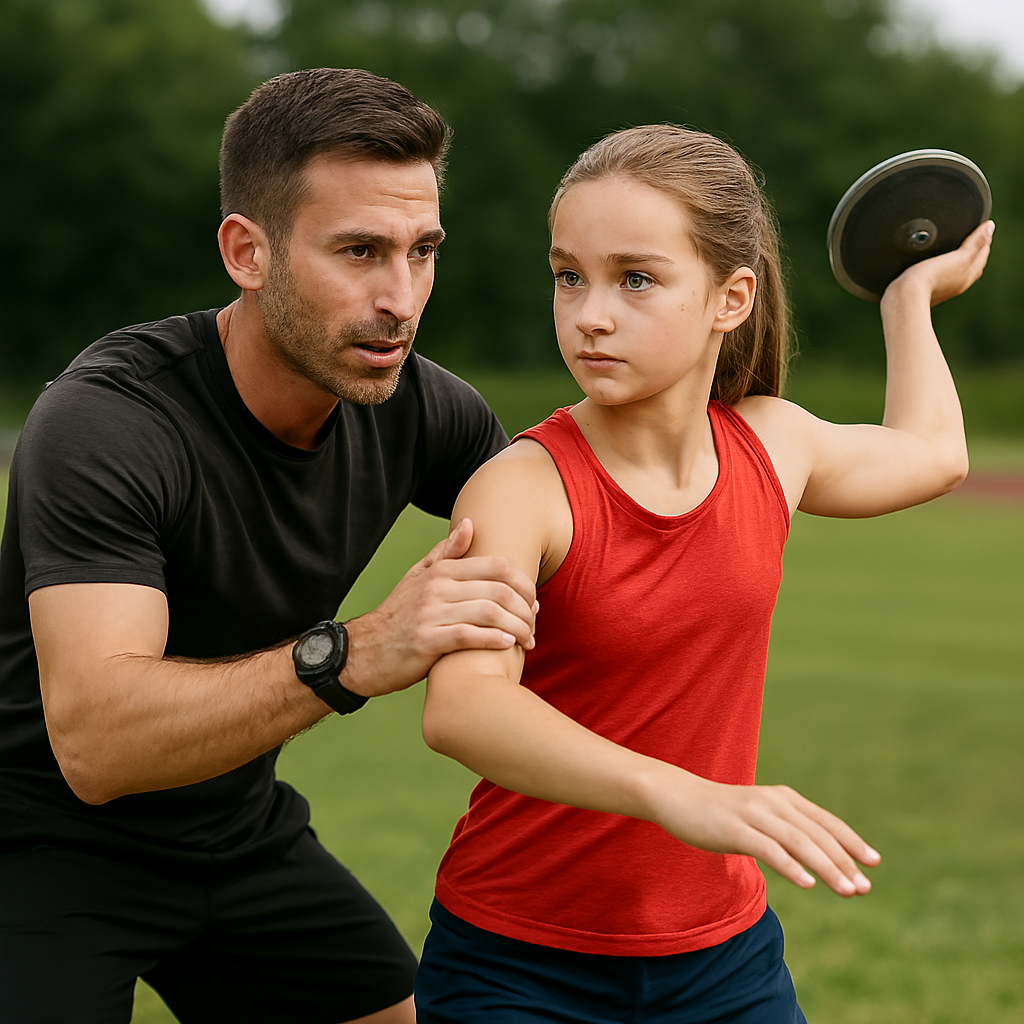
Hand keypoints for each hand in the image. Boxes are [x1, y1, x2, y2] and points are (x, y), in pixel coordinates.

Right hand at [343, 518, 537, 697]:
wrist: (365, 650)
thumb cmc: (400, 614)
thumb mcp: (419, 576)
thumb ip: (447, 552)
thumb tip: (470, 523)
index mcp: (440, 570)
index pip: (496, 567)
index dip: (523, 582)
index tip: (534, 600)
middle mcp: (437, 588)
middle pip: (498, 590)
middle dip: (525, 609)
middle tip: (535, 624)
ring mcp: (431, 614)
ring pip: (488, 613)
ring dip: (516, 627)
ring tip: (527, 639)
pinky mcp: (426, 641)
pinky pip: (468, 636)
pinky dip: (493, 640)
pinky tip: (507, 645)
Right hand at [652, 773, 879, 896]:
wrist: (678, 797)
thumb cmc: (721, 813)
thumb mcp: (759, 815)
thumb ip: (785, 828)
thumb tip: (818, 854)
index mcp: (783, 797)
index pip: (826, 821)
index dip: (851, 841)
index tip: (873, 863)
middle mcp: (773, 802)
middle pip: (817, 834)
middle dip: (844, 862)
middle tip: (864, 888)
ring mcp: (753, 814)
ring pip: (799, 842)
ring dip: (826, 867)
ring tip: (847, 891)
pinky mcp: (734, 829)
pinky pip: (768, 849)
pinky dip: (791, 866)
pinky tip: (808, 884)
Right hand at [884, 220, 993, 307]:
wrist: (904, 297)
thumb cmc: (931, 276)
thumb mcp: (959, 257)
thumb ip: (975, 243)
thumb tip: (990, 227)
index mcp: (968, 275)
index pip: (982, 253)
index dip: (984, 239)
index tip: (983, 226)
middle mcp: (959, 283)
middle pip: (972, 263)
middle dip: (974, 249)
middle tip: (972, 235)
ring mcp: (944, 288)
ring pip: (957, 270)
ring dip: (959, 259)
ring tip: (955, 248)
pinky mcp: (928, 290)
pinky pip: (942, 274)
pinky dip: (944, 266)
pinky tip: (936, 263)